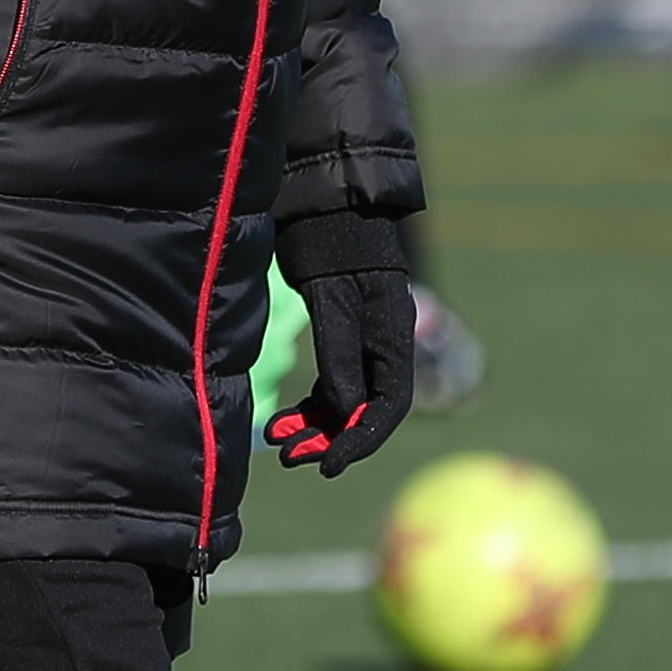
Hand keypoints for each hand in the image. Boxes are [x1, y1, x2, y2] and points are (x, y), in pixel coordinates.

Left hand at [265, 220, 419, 476]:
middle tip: (289, 457)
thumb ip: (339, 357)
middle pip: (364, 410)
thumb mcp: (333, 301)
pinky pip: (333, 384)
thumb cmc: (332, 244)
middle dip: (328, 438)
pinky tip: (283, 420)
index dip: (358, 441)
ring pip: (345, 401)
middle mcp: (384, 346)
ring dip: (314, 426)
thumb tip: (344, 414)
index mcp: (393, 338)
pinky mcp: (344, 336)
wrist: (328, 204)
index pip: (386, 407)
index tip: (326, 466)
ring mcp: (365, 343)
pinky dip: (309, 406)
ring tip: (277, 442)